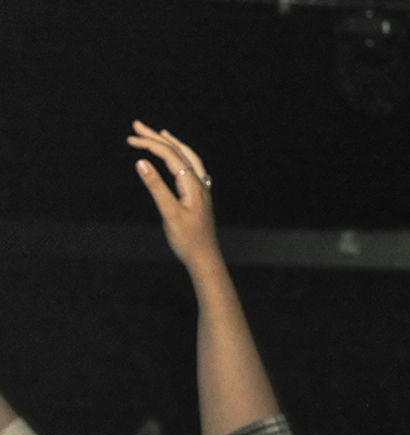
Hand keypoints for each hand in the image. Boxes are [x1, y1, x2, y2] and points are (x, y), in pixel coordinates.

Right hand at [127, 121, 220, 271]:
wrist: (205, 260)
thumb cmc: (188, 241)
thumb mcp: (169, 213)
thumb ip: (155, 187)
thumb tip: (141, 162)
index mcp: (193, 185)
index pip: (170, 155)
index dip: (150, 144)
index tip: (131, 139)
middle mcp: (200, 184)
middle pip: (179, 152)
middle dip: (158, 138)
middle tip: (137, 126)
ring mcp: (202, 191)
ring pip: (189, 159)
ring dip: (173, 144)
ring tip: (160, 134)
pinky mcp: (200, 198)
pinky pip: (193, 169)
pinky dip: (182, 157)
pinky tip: (178, 160)